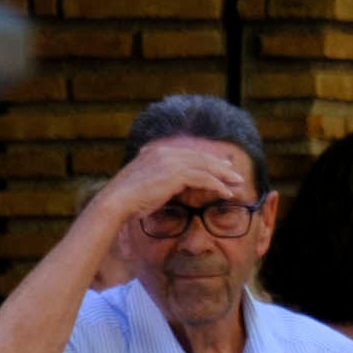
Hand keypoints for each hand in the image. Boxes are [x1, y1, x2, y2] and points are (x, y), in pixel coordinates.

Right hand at [91, 134, 258, 236]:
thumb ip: (159, 176)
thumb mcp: (144, 181)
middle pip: (200, 157)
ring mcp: (170, 161)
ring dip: (224, 175)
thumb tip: (172, 183)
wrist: (116, 202)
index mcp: (156, 151)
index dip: (207, 159)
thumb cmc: (128, 198)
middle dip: (220, 165)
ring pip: (205, 166)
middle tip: (235, 173)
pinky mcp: (175, 174)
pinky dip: (217, 185)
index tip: (220, 165)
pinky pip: (203, 178)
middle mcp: (164, 152)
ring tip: (237, 183)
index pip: (188, 153)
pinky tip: (226, 193)